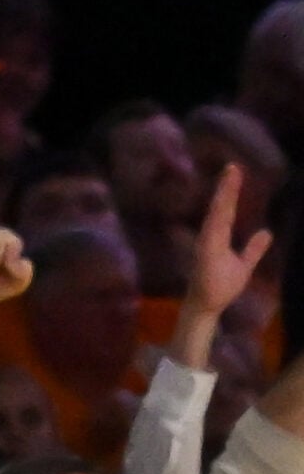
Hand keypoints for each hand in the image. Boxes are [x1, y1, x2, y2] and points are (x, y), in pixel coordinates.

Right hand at [187, 164, 273, 320]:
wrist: (207, 307)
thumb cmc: (220, 287)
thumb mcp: (244, 265)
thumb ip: (253, 249)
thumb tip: (266, 232)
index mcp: (217, 236)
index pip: (226, 210)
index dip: (230, 191)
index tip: (235, 171)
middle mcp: (210, 235)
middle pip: (220, 207)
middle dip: (227, 187)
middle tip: (233, 166)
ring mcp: (207, 242)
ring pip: (217, 214)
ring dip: (224, 196)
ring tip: (230, 177)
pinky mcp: (207, 252)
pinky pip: (214, 229)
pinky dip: (218, 214)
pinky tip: (223, 203)